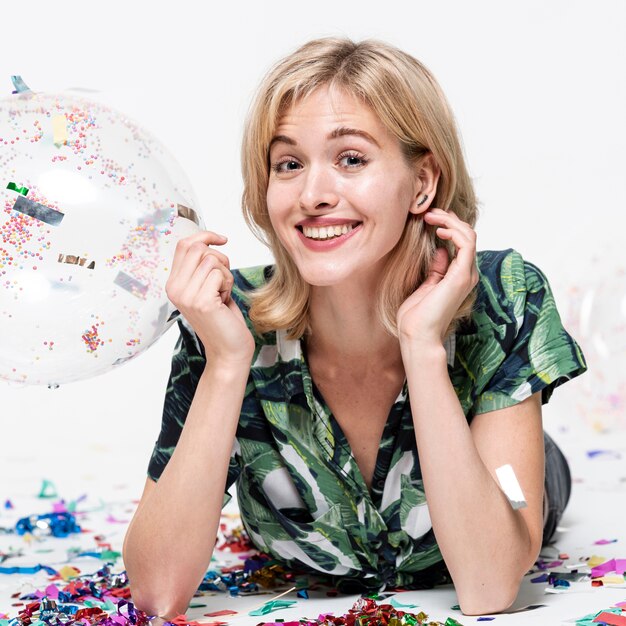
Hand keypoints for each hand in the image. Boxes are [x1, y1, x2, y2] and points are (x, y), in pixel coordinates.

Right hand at [165, 231, 254, 364]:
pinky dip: (229, 284)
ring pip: (212, 260)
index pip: (184, 245)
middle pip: (198, 248)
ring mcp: (186, 295)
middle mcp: (174, 288)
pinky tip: (225, 301)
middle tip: (224, 280)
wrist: (228, 350)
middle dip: (220, 259)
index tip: (222, 240)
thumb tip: (206, 240)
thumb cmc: (223, 318)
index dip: (205, 236)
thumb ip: (201, 267)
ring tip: (223, 294)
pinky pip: (220, 274)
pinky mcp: (201, 301)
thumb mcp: (207, 287)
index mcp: (173, 284)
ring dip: (226, 275)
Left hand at [396, 208, 478, 346]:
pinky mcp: (461, 275)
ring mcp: (466, 275)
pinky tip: (438, 229)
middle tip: (430, 212)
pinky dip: (454, 231)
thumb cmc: (417, 316)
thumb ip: (436, 269)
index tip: (429, 219)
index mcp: (458, 277)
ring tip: (431, 216)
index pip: (462, 243)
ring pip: (469, 235)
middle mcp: (466, 274)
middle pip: (467, 235)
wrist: (417, 335)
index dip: (449, 226)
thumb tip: (440, 251)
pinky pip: (466, 244)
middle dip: (449, 219)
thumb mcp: (425, 286)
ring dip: (451, 221)